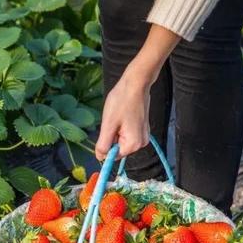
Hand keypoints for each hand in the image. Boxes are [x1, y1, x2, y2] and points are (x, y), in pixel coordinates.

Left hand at [95, 24, 179, 160]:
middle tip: (113, 120)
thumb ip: (103, 145)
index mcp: (133, 144)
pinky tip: (123, 115)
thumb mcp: (108, 124)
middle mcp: (141, 143)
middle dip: (112, 136)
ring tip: (118, 116)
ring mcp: (143, 136)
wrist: (136, 84)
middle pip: (118, 148)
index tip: (107, 128)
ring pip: (121, 140)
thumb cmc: (122, 101)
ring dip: (116, 131)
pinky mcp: (142, 129)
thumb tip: (100, 158)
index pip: (113, 155)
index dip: (106, 144)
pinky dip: (121, 127)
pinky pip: (126, 134)